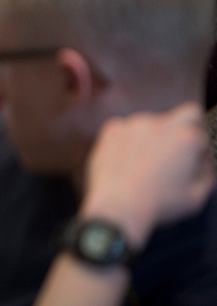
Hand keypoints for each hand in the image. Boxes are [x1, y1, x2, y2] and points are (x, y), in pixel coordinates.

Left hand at [80, 103, 214, 250]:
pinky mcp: (113, 127)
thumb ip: (208, 174)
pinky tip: (127, 160)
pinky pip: (127, 128)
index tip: (195, 156)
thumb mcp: (196, 196)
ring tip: (146, 163)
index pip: (203, 126)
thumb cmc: (160, 205)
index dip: (201, 142)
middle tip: (176, 151)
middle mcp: (162, 123)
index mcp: (187, 137)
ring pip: (152, 122)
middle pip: (183, 114)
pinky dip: (129, 140)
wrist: (117, 206)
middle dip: (185, 128)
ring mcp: (135, 123)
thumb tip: (207, 164)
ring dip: (154, 136)